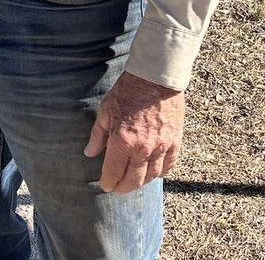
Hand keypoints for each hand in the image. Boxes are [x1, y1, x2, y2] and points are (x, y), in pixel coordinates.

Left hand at [84, 71, 183, 193]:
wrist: (155, 77)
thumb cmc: (128, 91)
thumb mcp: (106, 111)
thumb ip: (98, 135)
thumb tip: (89, 153)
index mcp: (122, 141)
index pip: (113, 173)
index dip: (108, 182)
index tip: (105, 185)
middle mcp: (142, 149)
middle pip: (133, 180)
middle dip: (123, 188)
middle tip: (117, 188)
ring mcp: (161, 147)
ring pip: (151, 176)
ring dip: (141, 182)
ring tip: (134, 181)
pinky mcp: (175, 142)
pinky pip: (169, 166)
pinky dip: (160, 173)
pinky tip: (154, 172)